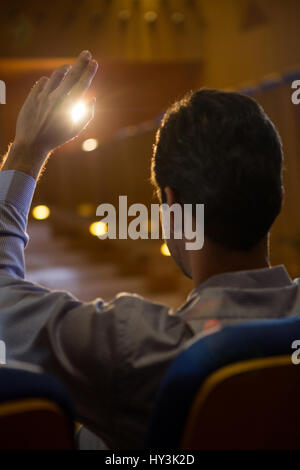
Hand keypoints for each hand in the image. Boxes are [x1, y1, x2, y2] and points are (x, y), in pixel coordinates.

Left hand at [2, 50, 97, 177]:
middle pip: (71, 75)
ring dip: (64, 70)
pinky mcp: (32, 96)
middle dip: (80, 62)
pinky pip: (42, 83)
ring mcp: (43, 96)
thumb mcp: (75, 129)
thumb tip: (93, 98)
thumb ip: (87, 114)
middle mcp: (56, 98)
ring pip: (56, 76)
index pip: (82, 84)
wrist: (32, 144)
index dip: (89, 72)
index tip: (94, 63)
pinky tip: (52, 83)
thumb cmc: (57, 138)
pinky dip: (49, 81)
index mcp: (69, 106)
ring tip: (69, 68)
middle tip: (87, 53)